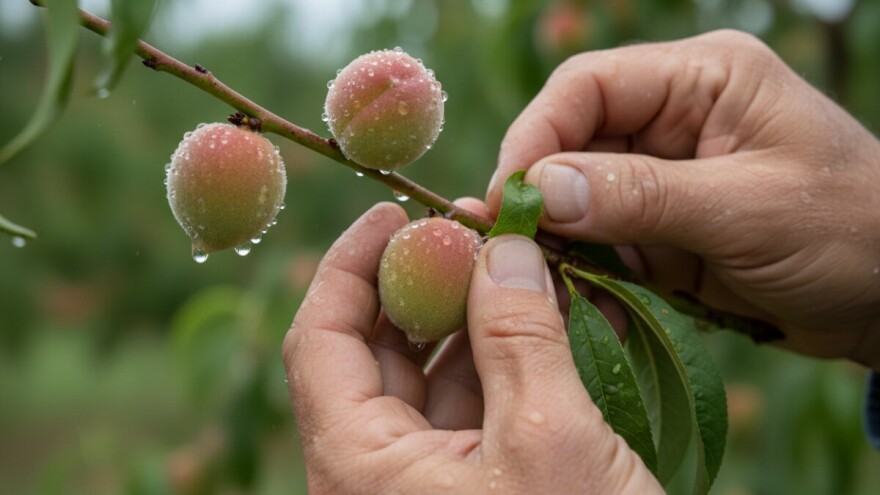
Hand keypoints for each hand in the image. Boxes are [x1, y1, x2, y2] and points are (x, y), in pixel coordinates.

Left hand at [283, 203, 660, 493]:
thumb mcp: (551, 441)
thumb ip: (520, 334)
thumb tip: (500, 244)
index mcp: (359, 467)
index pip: (321, 338)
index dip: (351, 263)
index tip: (395, 209)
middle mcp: (379, 475)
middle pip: (378, 351)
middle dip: (426, 282)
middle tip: (478, 230)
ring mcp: (430, 485)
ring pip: (435, 377)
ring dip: (477, 316)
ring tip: (523, 263)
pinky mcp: (480, 490)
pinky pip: (478, 408)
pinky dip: (508, 360)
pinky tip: (548, 317)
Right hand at [486, 30, 879, 369]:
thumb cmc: (851, 233)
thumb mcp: (749, 210)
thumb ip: (644, 196)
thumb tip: (542, 190)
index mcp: (701, 80)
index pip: (588, 87)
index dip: (537, 137)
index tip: (509, 199)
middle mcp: (673, 118)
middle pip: (572, 144)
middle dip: (542, 200)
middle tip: (511, 255)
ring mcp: (664, 176)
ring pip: (579, 200)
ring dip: (561, 246)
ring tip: (547, 291)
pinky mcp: (662, 228)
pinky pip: (603, 244)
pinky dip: (588, 276)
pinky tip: (586, 308)